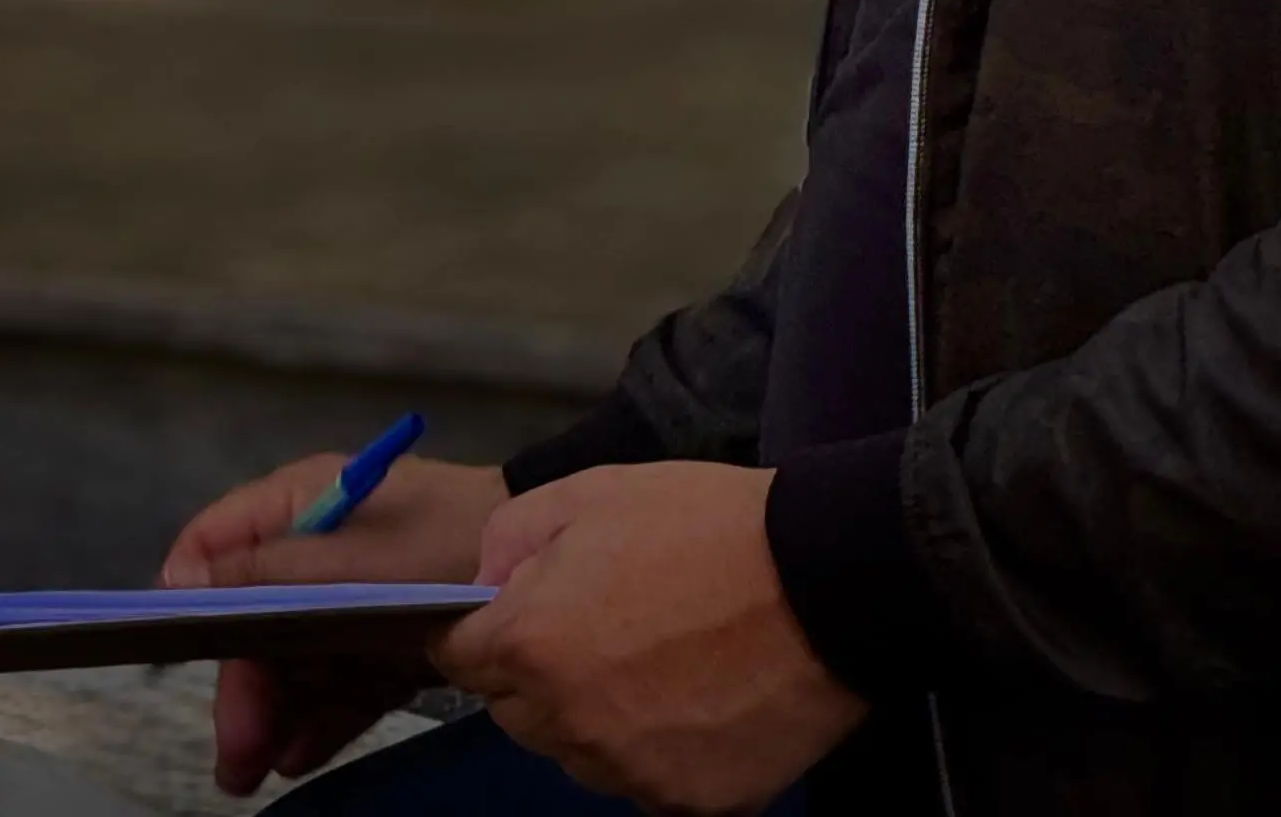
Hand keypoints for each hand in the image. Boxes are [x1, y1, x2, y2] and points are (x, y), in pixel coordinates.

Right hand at [163, 452, 503, 796]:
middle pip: (256, 616)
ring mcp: (353, 593)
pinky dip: (319, 716)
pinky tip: (298, 758)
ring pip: (295, 657)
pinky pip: (339, 679)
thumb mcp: (352, 559)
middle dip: (241, 684)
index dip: (189, 589)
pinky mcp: (386, 634)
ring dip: (274, 712)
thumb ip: (269, 570)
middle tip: (234, 754)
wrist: (541, 570)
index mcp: (303, 504)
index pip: (218, 540)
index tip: (169, 646)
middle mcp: (319, 547)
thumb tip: (183, 576)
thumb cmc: (444, 544)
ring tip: (253, 772)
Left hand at [436, 464, 863, 815]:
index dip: (476, 633)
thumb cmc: (702, 526)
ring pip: (578, 753)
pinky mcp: (690, 803)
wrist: (820, 579)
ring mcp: (632, 772)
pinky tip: (694, 695)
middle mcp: (572, 723)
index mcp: (533, 644)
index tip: (501, 618)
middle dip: (533, 673)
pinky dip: (654, 748)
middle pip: (517, 714)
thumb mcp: (589, 494)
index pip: (459, 660)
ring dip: (592, 715)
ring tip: (652, 657)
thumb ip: (512, 539)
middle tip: (592, 625)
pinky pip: (642, 780)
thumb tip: (485, 586)